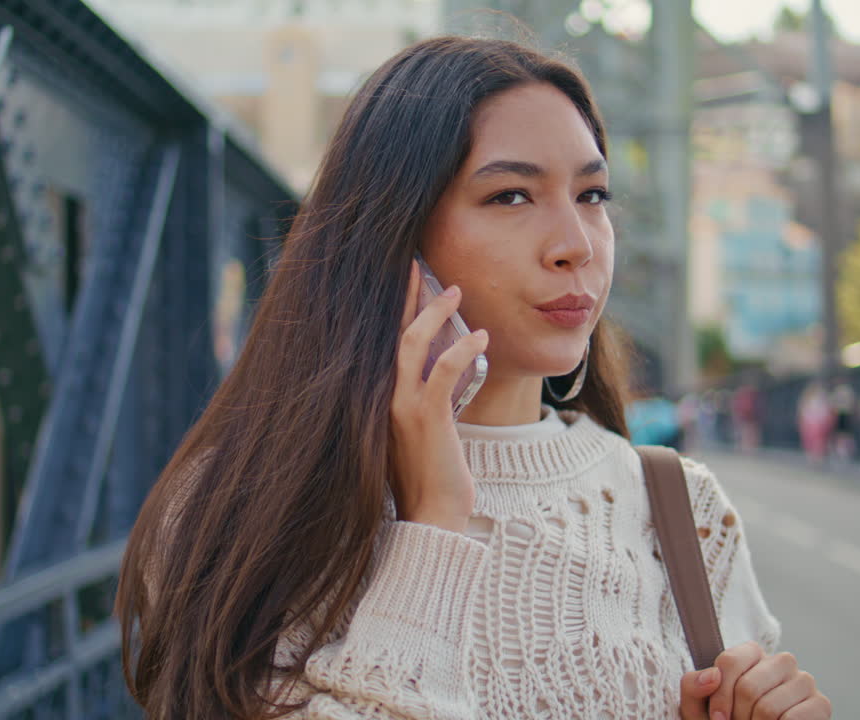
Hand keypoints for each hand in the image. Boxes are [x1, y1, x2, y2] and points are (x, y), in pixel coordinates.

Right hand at [389, 259, 488, 533]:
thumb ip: (417, 400)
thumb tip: (436, 371)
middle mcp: (382, 397)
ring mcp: (401, 406)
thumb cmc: (427, 476)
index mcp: (378, 399)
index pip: (382, 343)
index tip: (403, 282)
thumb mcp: (416, 432)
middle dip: (405, 296)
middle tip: (417, 266)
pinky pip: (443, 370)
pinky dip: (463, 349)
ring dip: (434, 311)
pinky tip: (481, 336)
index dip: (392, 310)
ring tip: (456, 291)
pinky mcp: (427, 417)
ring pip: (413, 343)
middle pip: (390, 332)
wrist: (430, 516)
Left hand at [678, 642, 830, 719]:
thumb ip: (693, 687)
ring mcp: (803, 681)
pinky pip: (791, 719)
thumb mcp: (700, 707)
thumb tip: (711, 677)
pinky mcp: (820, 704)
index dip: (719, 696)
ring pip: (768, 707)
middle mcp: (782, 661)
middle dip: (738, 716)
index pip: (730, 662)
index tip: (718, 717)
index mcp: (752, 654)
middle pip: (748, 688)